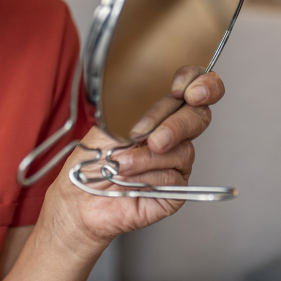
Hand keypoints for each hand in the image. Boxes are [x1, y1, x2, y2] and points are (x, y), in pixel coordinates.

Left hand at [41, 66, 224, 253]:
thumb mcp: (110, 123)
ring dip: (148, 157)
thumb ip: (139, 108)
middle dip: (176, 124)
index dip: (198, 82)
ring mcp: (177, 161)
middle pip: (199, 116)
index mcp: (160, 111)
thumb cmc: (92, 160)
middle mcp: (174, 133)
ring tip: (122, 163)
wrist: (81, 198)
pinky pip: (173, 176)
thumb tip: (161, 99)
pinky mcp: (176, 189)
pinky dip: (148, 176)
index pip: (194, 86)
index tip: (180, 88)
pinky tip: (130, 178)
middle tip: (153, 138)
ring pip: (184, 149)